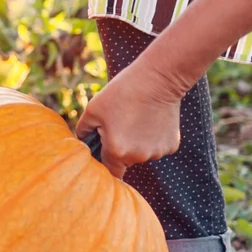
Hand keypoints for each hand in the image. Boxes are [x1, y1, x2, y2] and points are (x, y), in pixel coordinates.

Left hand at [75, 59, 184, 178]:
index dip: (105, 162)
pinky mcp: (171, 146)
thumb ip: (83, 130)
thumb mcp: (93, 109)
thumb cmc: (122, 92)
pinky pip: (157, 147)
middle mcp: (138, 157)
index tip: (104, 151)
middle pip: (125, 161)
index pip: (109, 171)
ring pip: (142, 154)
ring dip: (138, 143)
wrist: (158, 79)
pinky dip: (153, 138)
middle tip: (120, 124)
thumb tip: (80, 141)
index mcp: (116, 151)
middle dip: (121, 148)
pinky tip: (151, 119)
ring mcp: (157, 152)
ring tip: (136, 118)